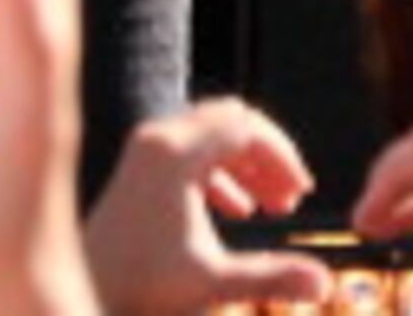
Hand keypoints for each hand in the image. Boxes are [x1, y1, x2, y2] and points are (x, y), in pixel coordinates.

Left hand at [81, 101, 324, 315]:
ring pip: (211, 136)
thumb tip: (326, 284)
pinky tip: (239, 211)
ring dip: (247, 165)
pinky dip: (221, 174)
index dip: (282, 155)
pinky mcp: (139, 167)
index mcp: (174, 153)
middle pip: (229, 120)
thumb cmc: (142, 289)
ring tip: (274, 208)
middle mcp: (156, 138)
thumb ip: (272, 277)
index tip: (304, 193)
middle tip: (293, 198)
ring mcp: (144, 150)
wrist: (86, 291)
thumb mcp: (213, 283)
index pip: (245, 127)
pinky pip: (192, 152)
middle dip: (267, 155)